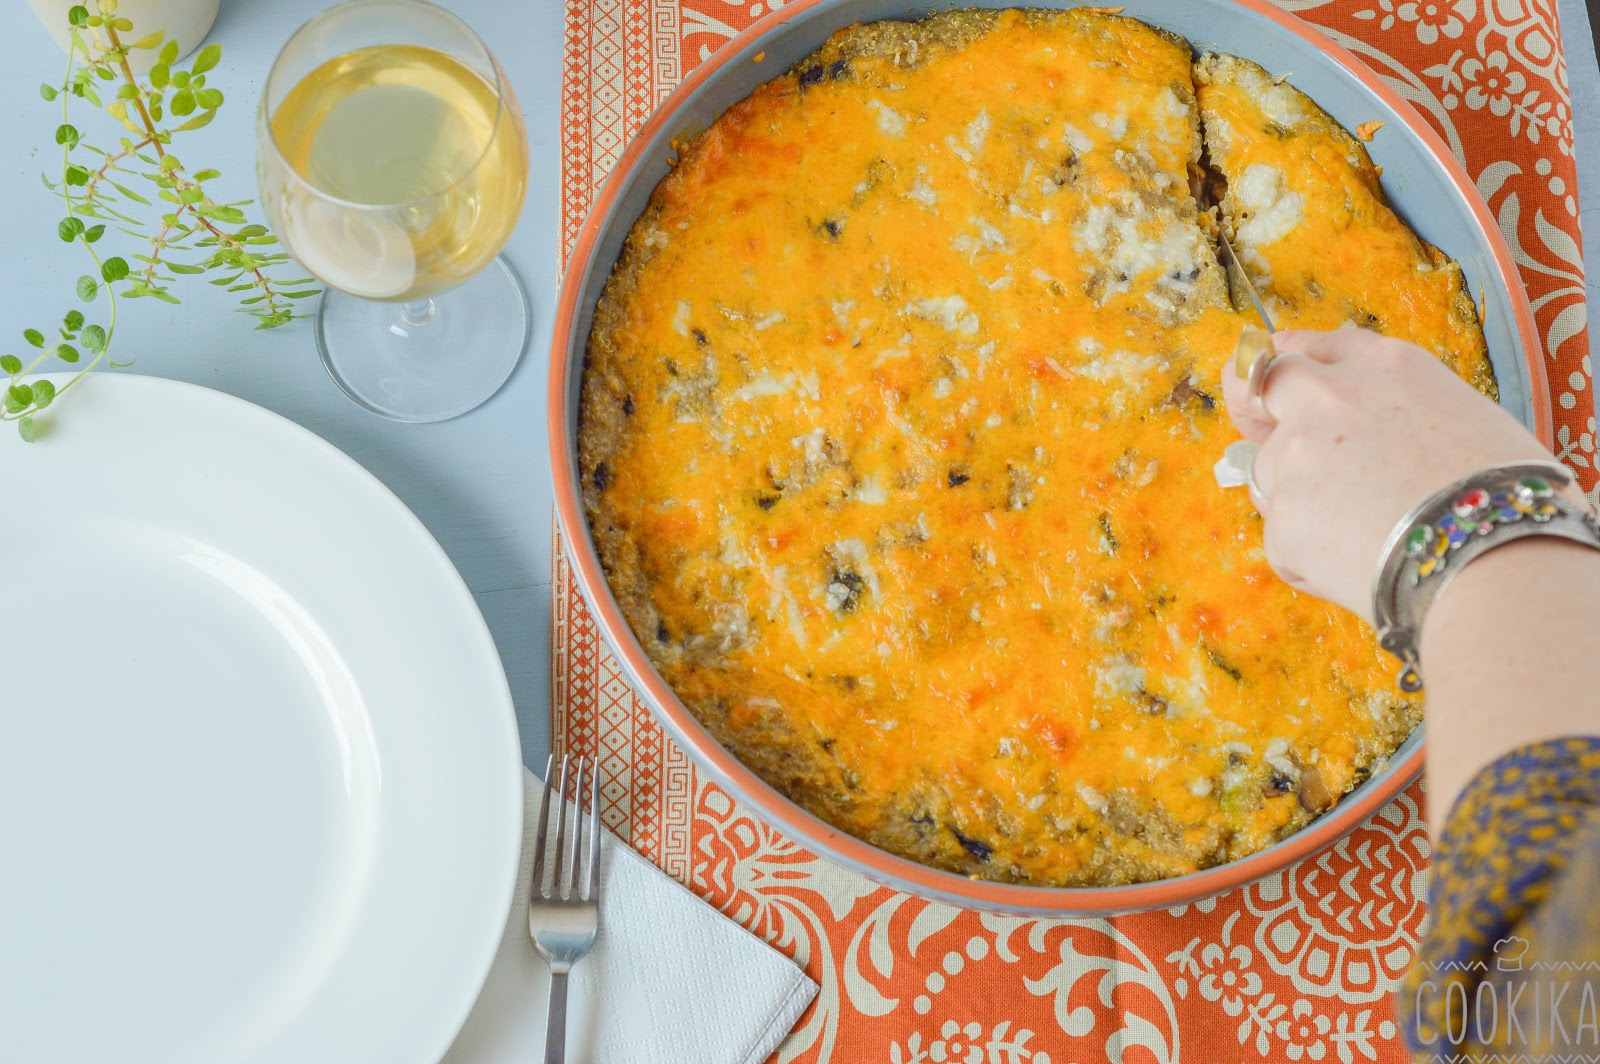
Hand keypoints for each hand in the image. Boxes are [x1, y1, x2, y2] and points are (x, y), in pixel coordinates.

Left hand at [1218, 328, 1559, 621]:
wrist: (1499, 562)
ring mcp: (1294, 457)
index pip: (1309, 348)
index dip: (1292, 368)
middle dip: (1252, 407)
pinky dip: (1313, 561)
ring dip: (1301, 504)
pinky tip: (1366, 570)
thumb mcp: (1471, 420)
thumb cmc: (1512, 498)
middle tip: (1256, 429)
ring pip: (1272, 477)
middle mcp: (1327, 398)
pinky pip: (1287, 543)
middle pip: (1257, 387)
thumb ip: (1402, 413)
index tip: (1279, 382)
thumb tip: (1379, 436)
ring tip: (1368, 537)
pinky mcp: (1281, 519)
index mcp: (1384, 366)